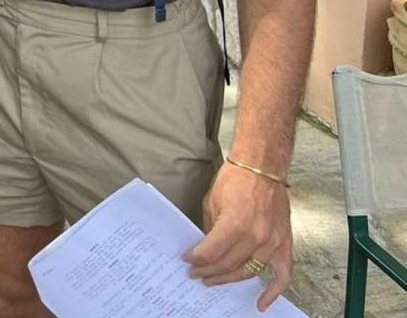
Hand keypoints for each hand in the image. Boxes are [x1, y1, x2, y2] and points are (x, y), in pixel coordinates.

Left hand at [185, 161, 293, 310]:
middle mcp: (256, 237)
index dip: (196, 259)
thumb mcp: (212, 201)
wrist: (262, 167)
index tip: (187, 260)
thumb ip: (210, 229)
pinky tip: (261, 303)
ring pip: (248, 272)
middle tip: (196, 274)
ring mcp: (272, 242)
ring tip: (213, 280)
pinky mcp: (284, 243)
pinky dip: (273, 292)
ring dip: (229, 279)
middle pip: (228, 265)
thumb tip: (204, 249)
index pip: (211, 253)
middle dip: (208, 271)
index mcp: (235, 224)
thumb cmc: (235, 179)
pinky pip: (283, 275)